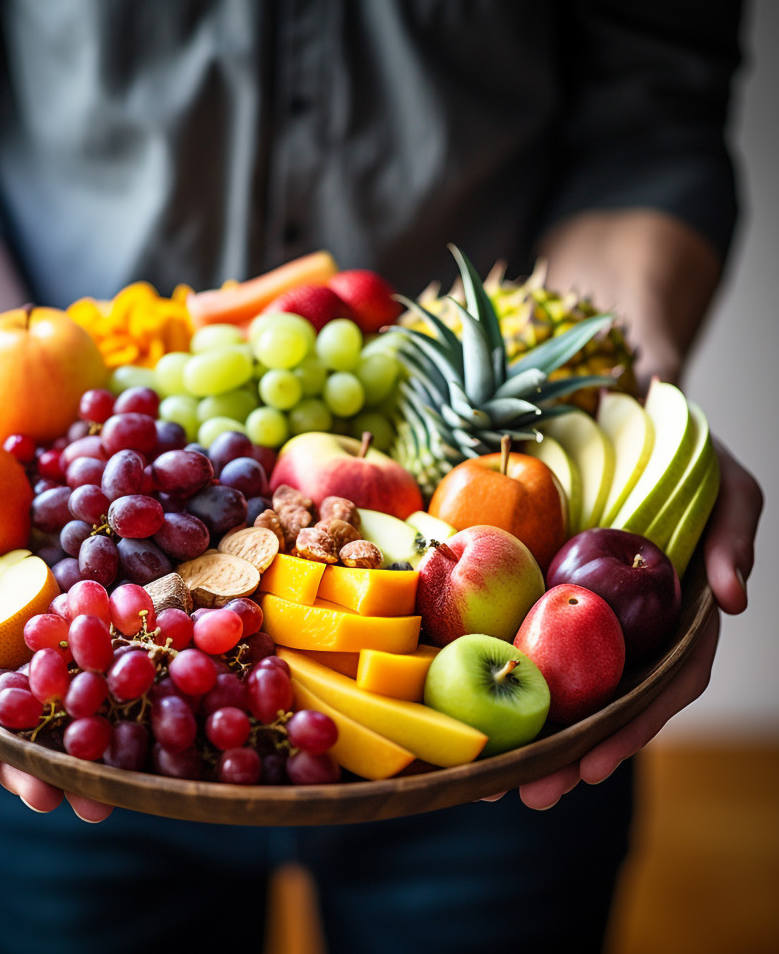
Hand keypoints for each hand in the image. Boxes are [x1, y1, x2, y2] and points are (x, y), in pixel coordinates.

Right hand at [0, 396, 113, 821]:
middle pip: (7, 692)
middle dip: (30, 749)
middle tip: (61, 800)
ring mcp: (46, 591)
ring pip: (64, 670)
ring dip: (88, 726)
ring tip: (117, 778)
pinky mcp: (93, 564)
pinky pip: (113, 613)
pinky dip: (133, 653)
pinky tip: (163, 692)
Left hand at [509, 442, 762, 809]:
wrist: (627, 415)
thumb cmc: (687, 455)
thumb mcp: (726, 487)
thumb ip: (734, 538)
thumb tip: (731, 597)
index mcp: (678, 617)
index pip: (663, 685)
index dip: (631, 727)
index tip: (592, 765)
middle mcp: (635, 625)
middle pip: (607, 701)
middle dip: (571, 752)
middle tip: (531, 794)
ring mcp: (594, 613)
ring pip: (568, 683)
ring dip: (535, 733)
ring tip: (497, 780)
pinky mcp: (552, 591)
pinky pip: (534, 638)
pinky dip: (507, 675)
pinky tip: (476, 710)